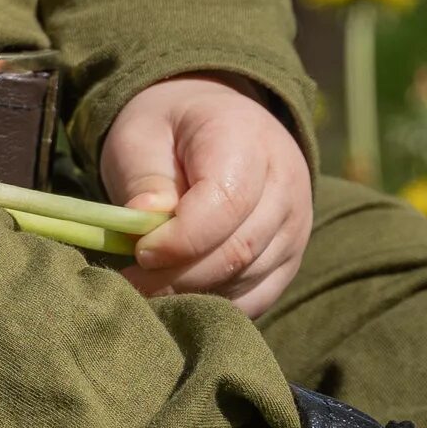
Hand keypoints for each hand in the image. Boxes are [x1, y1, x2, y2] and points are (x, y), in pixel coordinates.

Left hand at [100, 74, 312, 316]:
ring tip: (146, 287)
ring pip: (249, 278)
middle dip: (179, 275)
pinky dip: (216, 304)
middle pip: (239, 249)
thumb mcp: (140, 138)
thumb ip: (144, 180)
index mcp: (246, 139)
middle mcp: (285, 183)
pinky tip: (177, 294)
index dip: (181, 239)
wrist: (212, 123)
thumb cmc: (167, 132)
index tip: (139, 252)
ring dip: (193, 292)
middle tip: (131, 282)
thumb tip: (142, 227)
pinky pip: (259, 296)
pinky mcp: (291, 256)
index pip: (226, 203)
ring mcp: (295, 224)